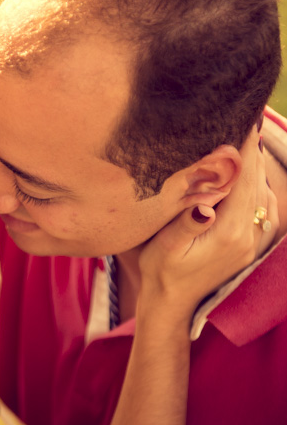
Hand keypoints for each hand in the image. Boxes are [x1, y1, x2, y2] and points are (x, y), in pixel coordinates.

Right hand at [138, 127, 275, 322]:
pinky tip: (249, 178)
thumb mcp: (165, 246)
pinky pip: (265, 211)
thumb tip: (205, 204)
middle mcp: (248, 237)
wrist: (171, 303)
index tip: (242, 121)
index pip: (243, 180)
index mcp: (229, 232)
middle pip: (257, 184)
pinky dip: (260, 188)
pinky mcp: (250, 247)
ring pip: (264, 196)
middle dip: (251, 153)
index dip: (244, 150)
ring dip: (256, 169)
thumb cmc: (161, 271)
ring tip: (246, 144)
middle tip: (245, 123)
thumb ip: (186, 223)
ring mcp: (253, 243)